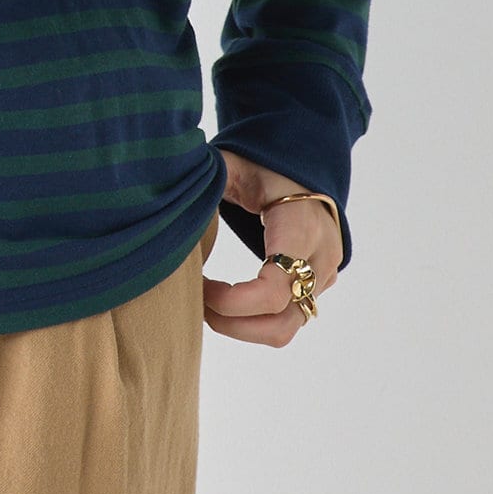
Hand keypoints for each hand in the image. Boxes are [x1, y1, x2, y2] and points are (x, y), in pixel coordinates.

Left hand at [202, 149, 341, 347]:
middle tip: (196, 300)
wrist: (306, 167)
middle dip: (231, 322)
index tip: (199, 285)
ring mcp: (322, 277)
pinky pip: (285, 320)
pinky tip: (222, 302)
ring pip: (285, 329)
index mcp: (301, 228)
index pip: (273, 288)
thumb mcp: (236, 164)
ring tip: (206, 305)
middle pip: (281, 321)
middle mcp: (320, 259)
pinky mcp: (315, 286)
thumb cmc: (267, 165)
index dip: (231, 301)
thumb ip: (208, 177)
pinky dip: (251, 322)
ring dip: (240, 328)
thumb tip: (169, 194)